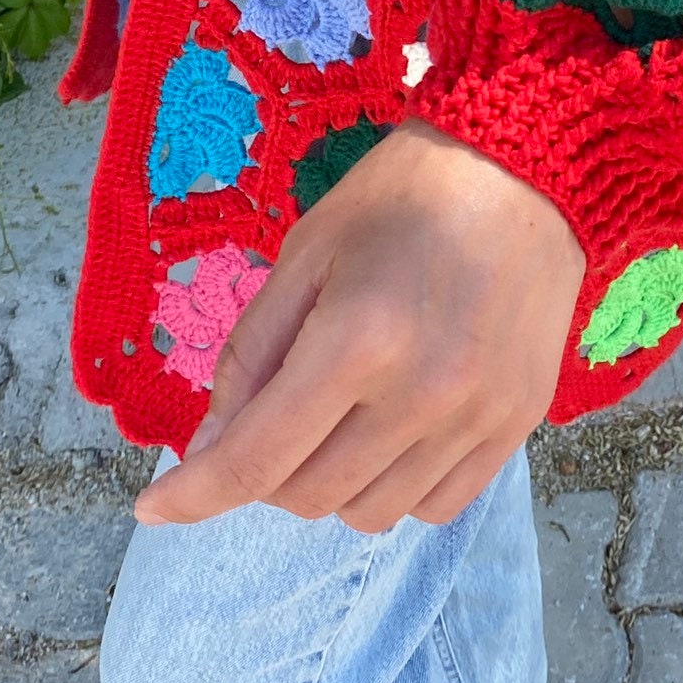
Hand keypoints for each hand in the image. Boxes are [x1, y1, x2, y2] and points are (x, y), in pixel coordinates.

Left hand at [133, 120, 584, 532]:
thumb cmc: (402, 197)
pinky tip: (391, 431)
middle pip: (308, 496)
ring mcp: (477, 417)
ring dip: (329, 483)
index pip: (256, 459)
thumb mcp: (304, 255)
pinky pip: (435, 505)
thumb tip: (210, 449)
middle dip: (264, 473)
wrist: (528, 169)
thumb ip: (250, 355)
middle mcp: (421, 394)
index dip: (194, 494)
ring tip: (337, 418)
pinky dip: (394, 487)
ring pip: (371, 513)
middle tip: (268, 417)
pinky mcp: (518, 424)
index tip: (154, 508)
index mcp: (356, 339)